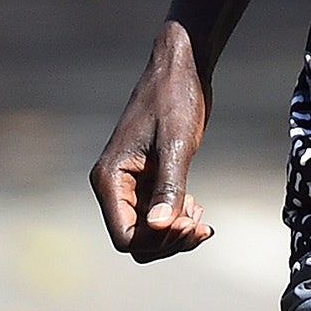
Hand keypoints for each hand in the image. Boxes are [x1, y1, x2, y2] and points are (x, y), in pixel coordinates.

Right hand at [91, 21, 215, 261]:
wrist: (181, 69)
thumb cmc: (174, 99)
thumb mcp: (176, 145)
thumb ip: (168, 189)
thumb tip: (161, 228)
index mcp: (110, 177)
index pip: (124, 236)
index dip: (156, 241)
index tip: (186, 223)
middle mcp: (114, 185)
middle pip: (136, 240)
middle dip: (168, 240)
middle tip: (200, 223)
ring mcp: (131, 184)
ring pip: (148, 232)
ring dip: (175, 233)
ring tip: (200, 214)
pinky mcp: (147, 180)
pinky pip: (157, 216)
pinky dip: (177, 220)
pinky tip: (198, 208)